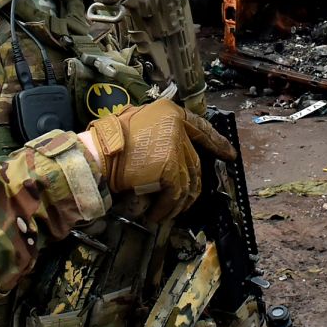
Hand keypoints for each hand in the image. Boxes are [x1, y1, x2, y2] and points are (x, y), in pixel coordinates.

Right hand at [78, 98, 235, 220]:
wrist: (97, 154)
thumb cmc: (108, 141)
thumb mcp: (135, 121)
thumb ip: (157, 131)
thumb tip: (169, 149)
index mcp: (170, 112)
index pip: (200, 128)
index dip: (216, 142)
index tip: (229, 153)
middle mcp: (177, 127)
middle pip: (193, 162)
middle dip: (191, 186)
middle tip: (187, 202)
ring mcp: (175, 148)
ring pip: (188, 181)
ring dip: (178, 202)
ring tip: (166, 213)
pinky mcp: (170, 169)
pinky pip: (175, 195)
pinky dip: (167, 208)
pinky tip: (157, 215)